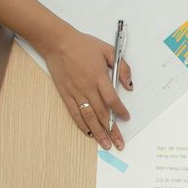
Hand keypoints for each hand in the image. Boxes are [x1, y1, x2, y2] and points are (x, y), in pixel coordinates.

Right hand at [39, 27, 132, 147]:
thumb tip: (129, 85)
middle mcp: (88, 88)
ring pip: (89, 117)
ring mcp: (76, 93)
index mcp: (99, 77)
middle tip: (119, 144)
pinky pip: (75, 113)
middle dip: (112, 130)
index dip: (120, 111)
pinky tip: (89, 133)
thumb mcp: (108, 50)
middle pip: (102, 113)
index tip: (126, 118)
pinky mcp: (66, 95)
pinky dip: (82, 124)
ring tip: (106, 145)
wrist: (58, 42)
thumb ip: (122, 67)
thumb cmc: (83, 45)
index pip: (112, 100)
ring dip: (98, 133)